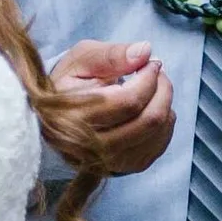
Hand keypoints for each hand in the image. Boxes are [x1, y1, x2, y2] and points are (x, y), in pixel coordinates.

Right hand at [48, 38, 174, 175]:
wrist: (56, 118)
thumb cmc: (70, 82)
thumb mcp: (81, 59)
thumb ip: (111, 54)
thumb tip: (145, 52)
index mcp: (72, 117)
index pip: (128, 101)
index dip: (148, 78)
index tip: (151, 62)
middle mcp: (89, 147)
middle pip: (147, 121)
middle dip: (163, 90)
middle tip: (159, 72)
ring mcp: (108, 162)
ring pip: (156, 134)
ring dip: (165, 105)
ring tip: (156, 87)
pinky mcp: (123, 168)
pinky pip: (158, 146)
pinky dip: (164, 124)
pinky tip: (153, 108)